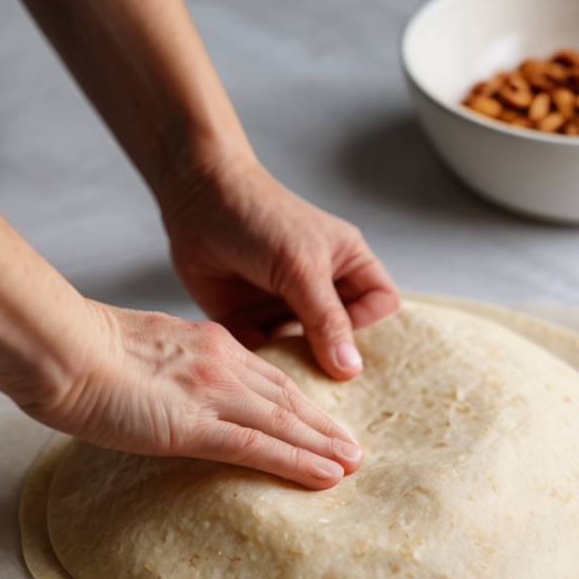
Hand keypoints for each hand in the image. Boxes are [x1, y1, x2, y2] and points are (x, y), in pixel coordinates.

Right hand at [24, 301, 363, 489]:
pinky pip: (259, 447)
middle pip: (286, 398)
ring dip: (323, 445)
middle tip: (352, 446)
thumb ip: (164, 367)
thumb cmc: (76, 349)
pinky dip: (297, 462)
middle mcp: (221, 364)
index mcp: (206, 342)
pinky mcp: (196, 426)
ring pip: (283, 422)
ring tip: (353, 464)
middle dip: (322, 424)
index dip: (296, 401)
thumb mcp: (135, 348)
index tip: (317, 418)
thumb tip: (166, 388)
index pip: (265, 376)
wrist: (58, 347)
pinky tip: (325, 475)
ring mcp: (212, 394)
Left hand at [162, 153, 400, 380]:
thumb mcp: (302, 268)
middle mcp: (322, 291)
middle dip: (334, 358)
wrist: (196, 200)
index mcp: (348, 265)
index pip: (382, 306)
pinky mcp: (252, 321)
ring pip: (306, 353)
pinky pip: (267, 353)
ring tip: (282, 365)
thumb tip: (351, 369)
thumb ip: (327, 320)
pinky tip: (248, 347)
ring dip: (294, 361)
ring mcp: (287, 308)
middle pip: (345, 339)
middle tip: (321, 378)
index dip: (370, 325)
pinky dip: (260, 356)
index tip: (344, 337)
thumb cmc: (259, 218)